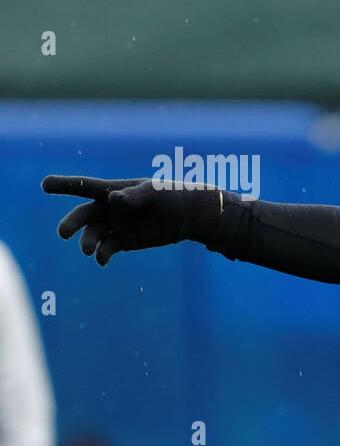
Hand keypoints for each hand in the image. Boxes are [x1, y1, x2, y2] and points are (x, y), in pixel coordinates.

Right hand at [43, 175, 219, 265]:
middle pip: (83, 215)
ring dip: (87, 243)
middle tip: (63, 234)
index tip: (44, 184)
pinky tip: (102, 260)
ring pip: (92, 235)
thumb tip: (113, 200)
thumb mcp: (154, 193)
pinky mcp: (124, 242)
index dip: (64, 185)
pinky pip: (107, 249)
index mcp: (112, 191)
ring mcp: (115, 226)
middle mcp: (109, 209)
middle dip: (71, 223)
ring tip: (88, 251)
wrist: (188, 216)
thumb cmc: (171, 197)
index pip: (84, 186)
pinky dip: (102, 255)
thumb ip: (133, 196)